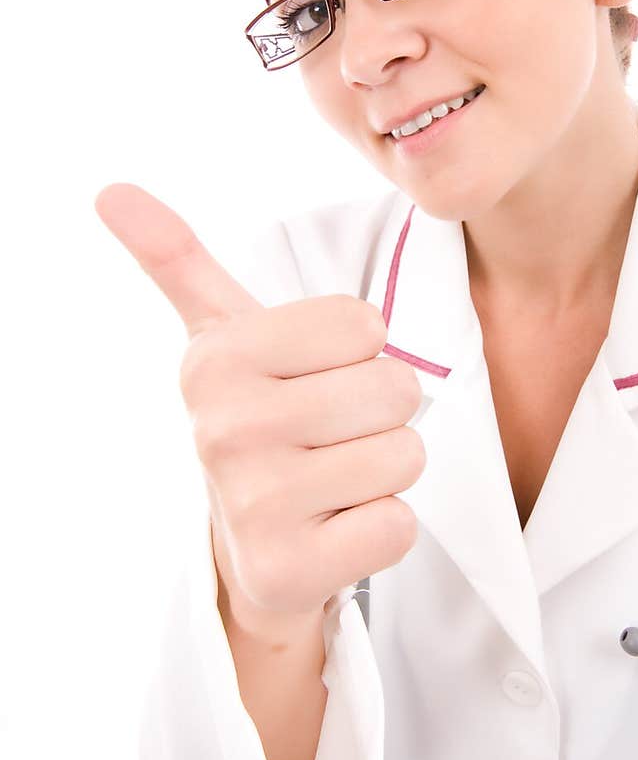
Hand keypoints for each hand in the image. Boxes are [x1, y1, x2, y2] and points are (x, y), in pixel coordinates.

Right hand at [94, 184, 425, 624]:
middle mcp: (224, 429)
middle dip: (380, 416)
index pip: (367, 325)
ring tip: (334, 482)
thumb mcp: (223, 338)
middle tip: (330, 437)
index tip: (313, 380)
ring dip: (385, 472)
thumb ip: (178, 260)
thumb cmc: (260, 422)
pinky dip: (382, 530)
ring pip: (405, 455)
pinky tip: (335, 531)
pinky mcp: (288, 570)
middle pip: (394, 390)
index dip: (359, 354)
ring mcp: (254, 504)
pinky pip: (398, 526)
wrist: (253, 549)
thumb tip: (111, 189)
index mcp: (216, 359)